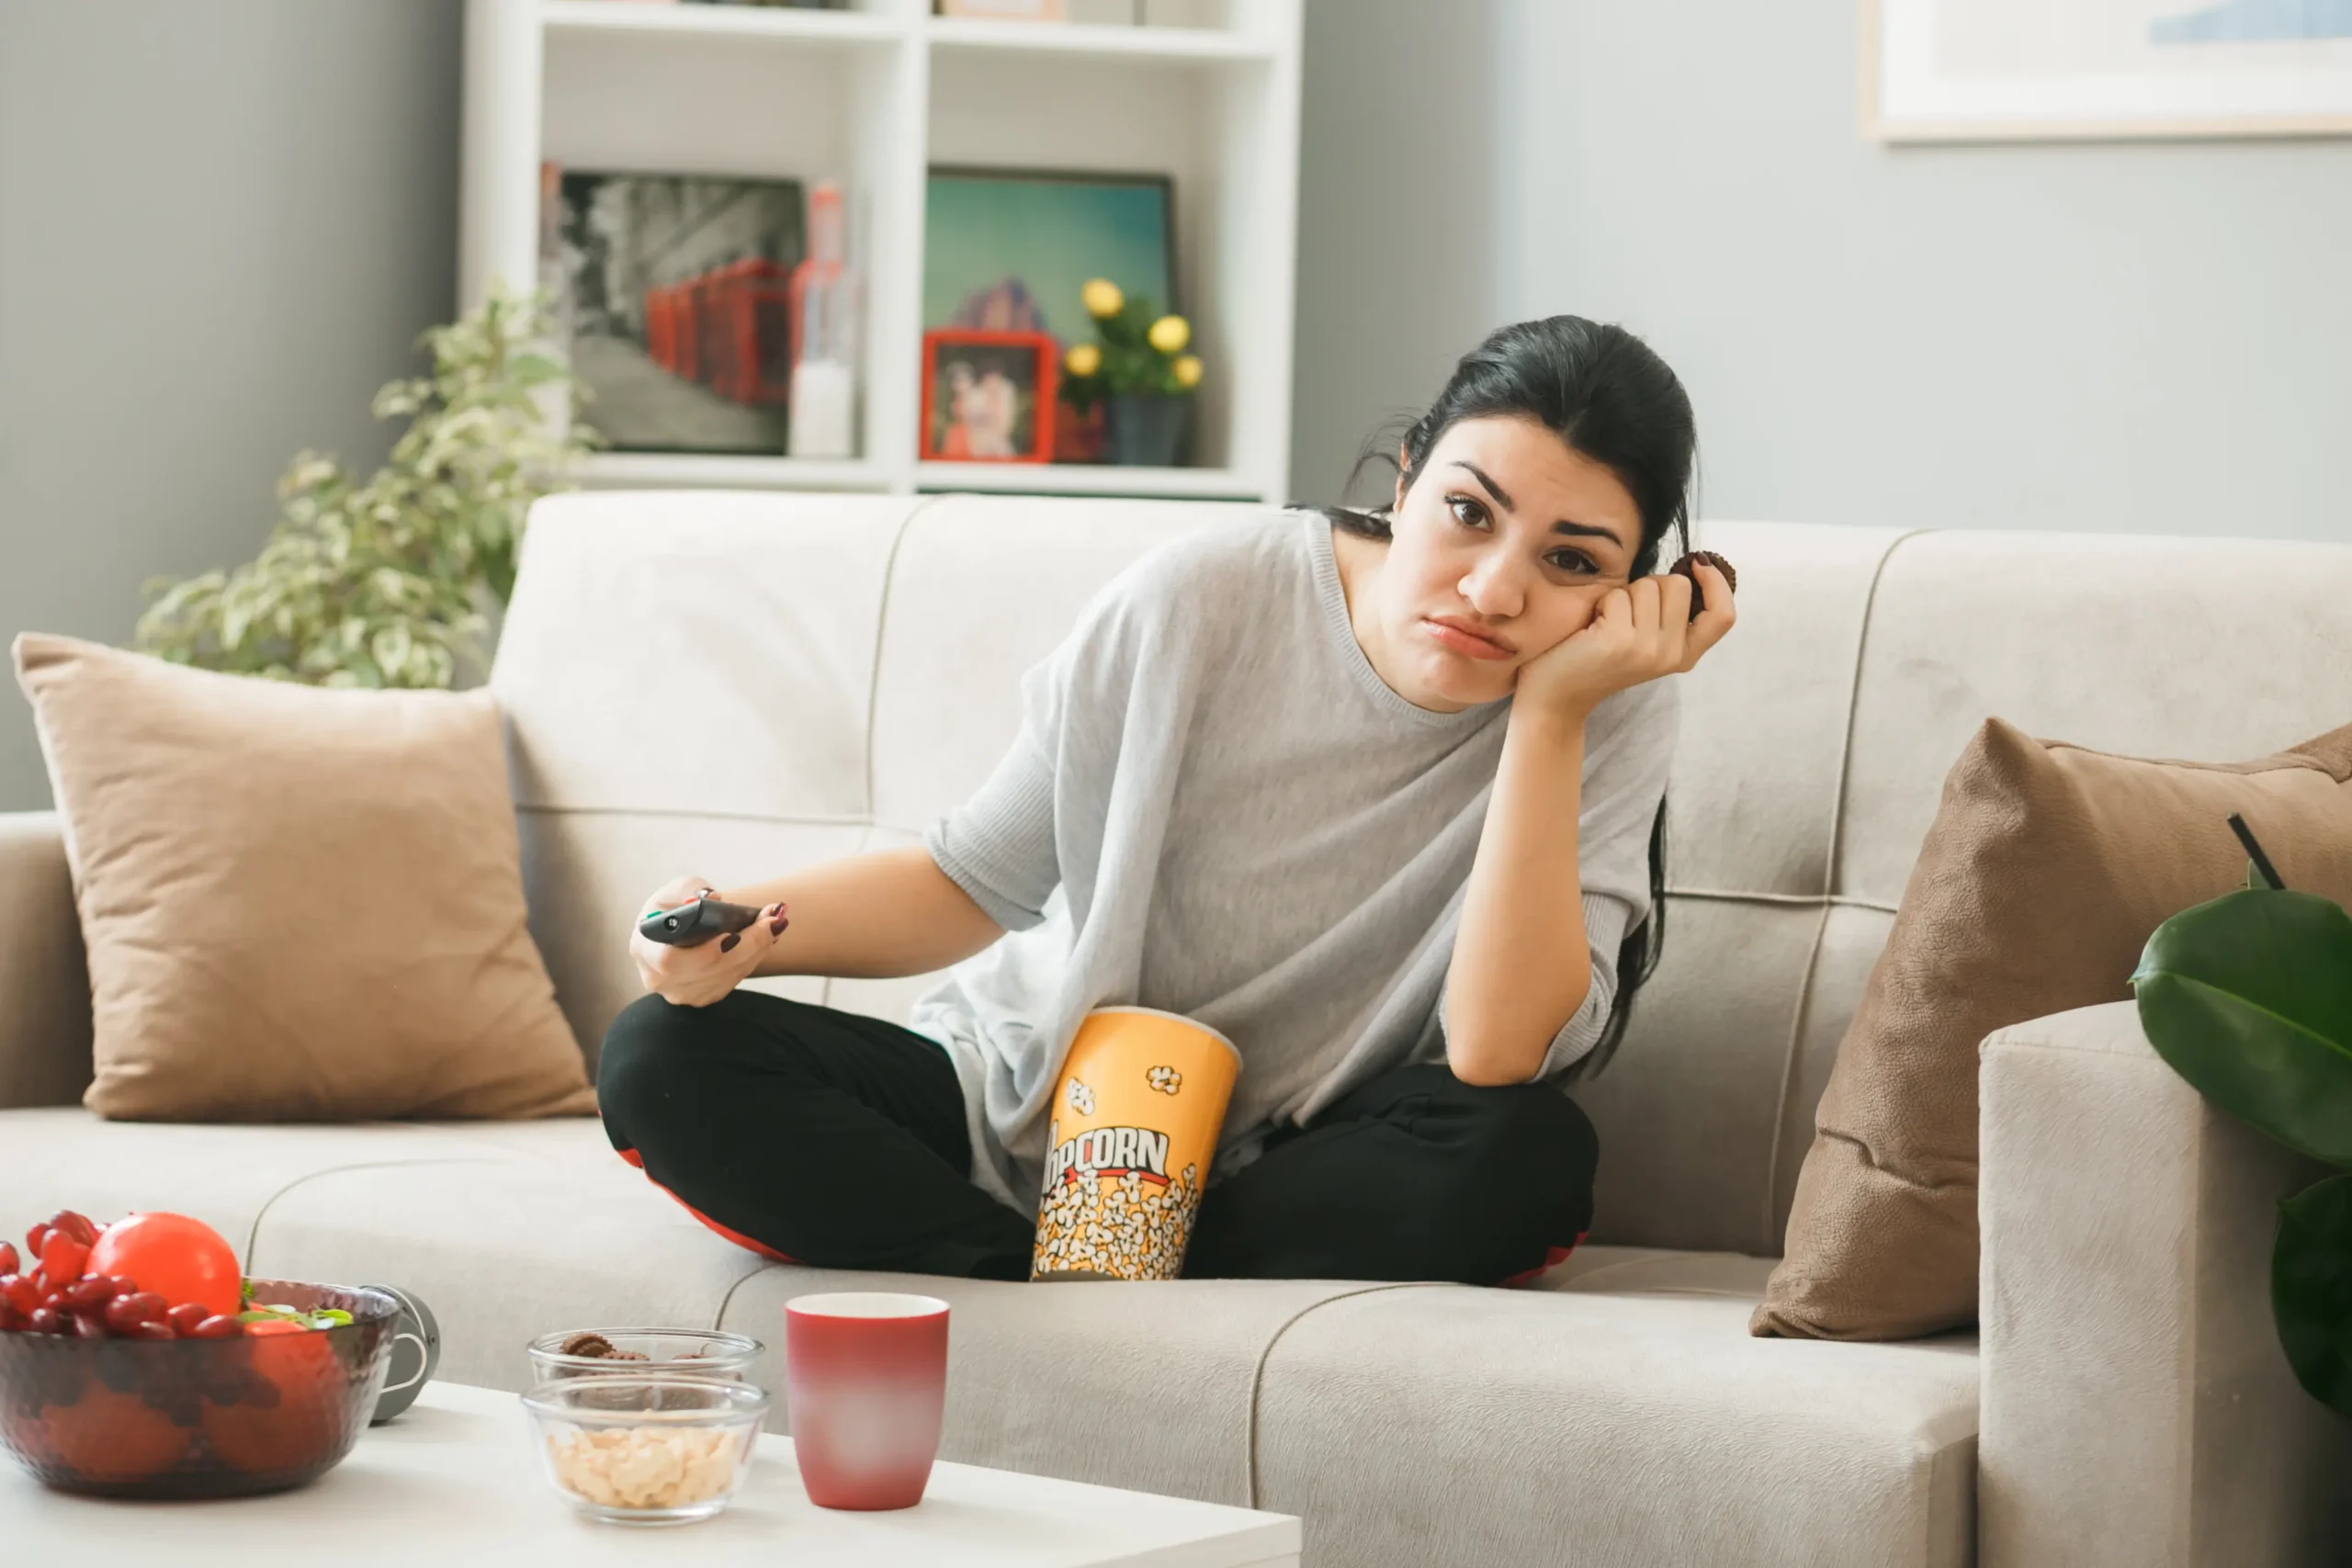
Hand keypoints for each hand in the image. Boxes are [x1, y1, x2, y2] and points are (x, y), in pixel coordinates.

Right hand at [629, 874, 788, 1007]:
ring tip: (775, 923)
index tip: (731, 934)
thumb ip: (689, 890)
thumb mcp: (674, 890)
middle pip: (709, 969)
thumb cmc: (672, 908)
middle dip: (748, 943)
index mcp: (644, 950)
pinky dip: (754, 958)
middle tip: (773, 920)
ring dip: (757, 950)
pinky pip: (733, 980)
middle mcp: (659, 979)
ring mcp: (681, 993)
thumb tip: (711, 900)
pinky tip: (768, 938)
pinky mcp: (702, 997)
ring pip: (727, 976)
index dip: (703, 952)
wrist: (674, 929)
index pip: (669, 961)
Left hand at [1513, 561, 1734, 723]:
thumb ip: (1671, 615)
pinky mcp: (1619, 641)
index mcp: (1685, 656)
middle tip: (1626, 612)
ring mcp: (1648, 649)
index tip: (1698, 564)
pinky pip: (1617, 595)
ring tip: (1607, 622)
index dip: (1717, 583)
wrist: (1557, 696)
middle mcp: (1672, 655)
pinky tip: (1592, 628)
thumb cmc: (1597, 659)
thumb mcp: (1647, 641)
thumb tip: (1692, 567)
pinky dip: (1602, 603)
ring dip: (1623, 594)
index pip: (1724, 616)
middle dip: (1649, 585)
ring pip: (1648, 585)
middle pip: (1679, 585)